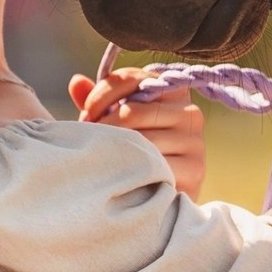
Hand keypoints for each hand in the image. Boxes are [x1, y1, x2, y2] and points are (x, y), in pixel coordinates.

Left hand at [70, 68, 207, 200]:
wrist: (168, 191)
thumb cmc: (139, 148)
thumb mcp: (121, 119)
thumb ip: (101, 101)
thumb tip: (76, 82)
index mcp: (174, 90)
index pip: (132, 79)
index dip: (101, 95)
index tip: (87, 114)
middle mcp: (190, 111)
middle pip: (132, 112)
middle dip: (103, 127)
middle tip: (90, 141)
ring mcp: (194, 141)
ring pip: (140, 140)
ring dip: (112, 150)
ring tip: (100, 158)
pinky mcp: (194, 170)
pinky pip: (152, 167)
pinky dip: (130, 172)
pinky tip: (119, 176)